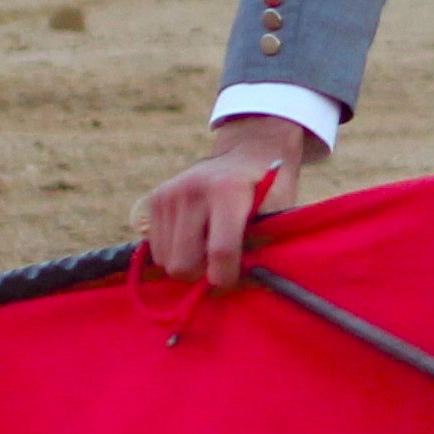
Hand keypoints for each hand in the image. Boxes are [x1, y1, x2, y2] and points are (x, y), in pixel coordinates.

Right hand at [138, 115, 311, 287]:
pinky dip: (173, 253)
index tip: (231, 281)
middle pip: (184, 262)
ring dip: (187, 264)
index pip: (220, 251)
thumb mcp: (278, 210)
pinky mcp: (155, 199)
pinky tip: (193, 238)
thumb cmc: (268, 189)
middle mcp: (193, 190)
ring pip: (166, 261)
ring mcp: (169, 193)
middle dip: (201, 275)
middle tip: (219, 267)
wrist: (247, 152)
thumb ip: (261, 243)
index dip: (225, 277)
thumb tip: (244, 281)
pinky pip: (155, 249)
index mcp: (228, 191)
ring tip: (207, 249)